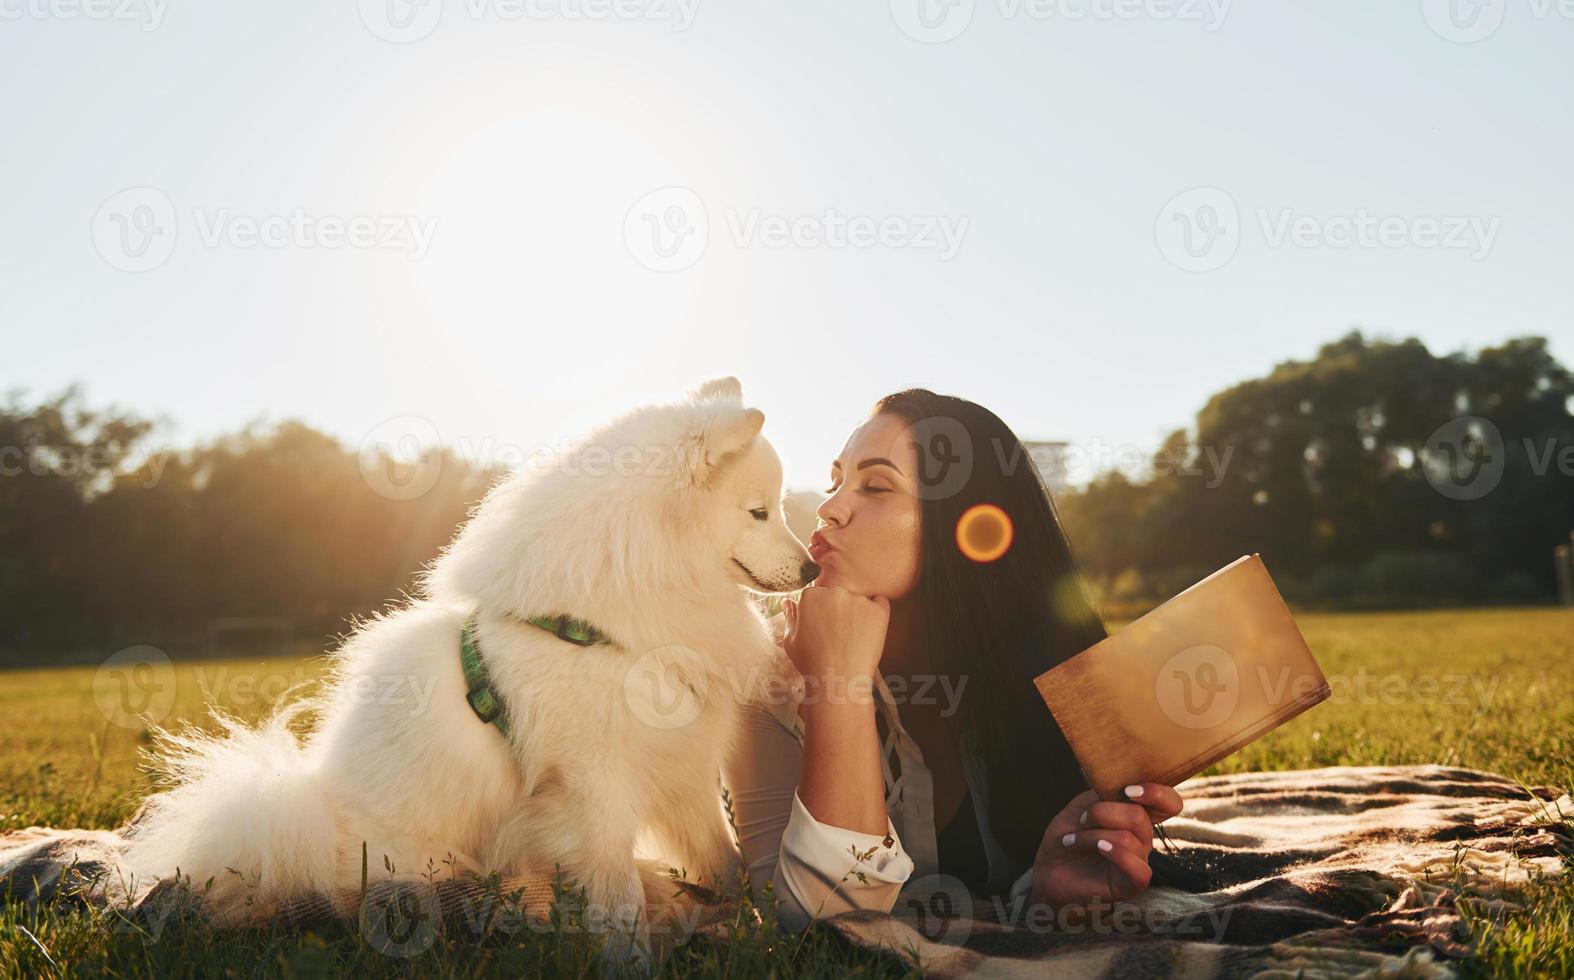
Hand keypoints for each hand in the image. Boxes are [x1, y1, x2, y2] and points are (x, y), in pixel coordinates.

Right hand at [780, 584, 889, 685]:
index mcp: (810, 595)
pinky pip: (880, 603)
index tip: (824, 629)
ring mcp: (858, 600)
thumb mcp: (791, 641)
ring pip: (859, 599)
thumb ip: (791, 617)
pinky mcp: (878, 611)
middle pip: (838, 594)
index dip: (821, 613)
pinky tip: (869, 630)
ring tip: (852, 638)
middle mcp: (834, 592)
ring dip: (857, 612)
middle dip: (838, 609)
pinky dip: (876, 613)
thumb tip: (788, 602)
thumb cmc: (811, 663)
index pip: (818, 594)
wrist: (838, 681)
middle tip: (838, 635)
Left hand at [1027, 783, 1183, 907]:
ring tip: (1072, 840)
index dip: (1157, 793)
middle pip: (1139, 817)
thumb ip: (1107, 793)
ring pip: (1128, 838)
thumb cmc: (1068, 835)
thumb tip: (1125, 785)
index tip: (1128, 791)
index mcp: (1135, 815)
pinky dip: (1116, 854)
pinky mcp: (1131, 885)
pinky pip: (1140, 870)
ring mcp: (1138, 861)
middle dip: (1102, 812)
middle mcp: (1143, 838)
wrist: (1048, 868)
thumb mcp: (1084, 805)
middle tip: (1082, 820)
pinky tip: (1098, 849)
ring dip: (1092, 835)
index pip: (1169, 803)